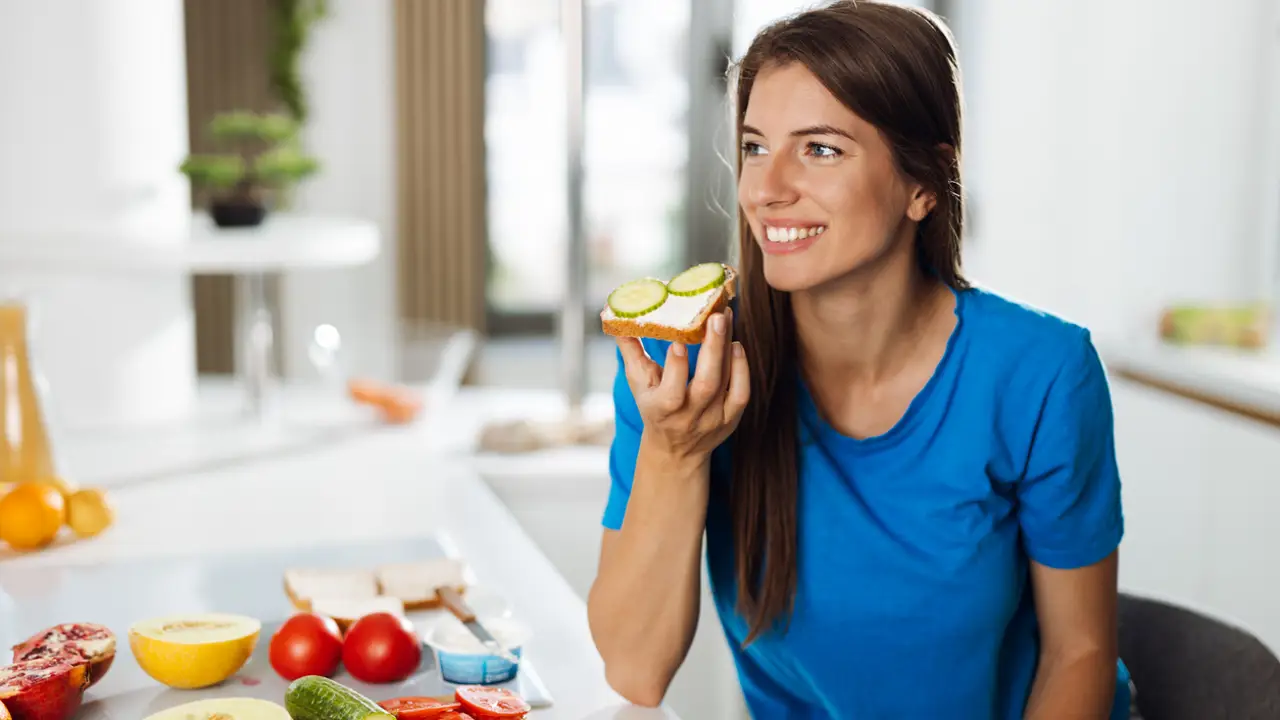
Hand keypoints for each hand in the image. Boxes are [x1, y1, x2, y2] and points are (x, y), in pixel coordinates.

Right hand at [616, 308, 749, 461]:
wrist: (676, 451)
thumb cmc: (654, 408)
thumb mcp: (638, 384)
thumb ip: (630, 351)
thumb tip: (615, 316)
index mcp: (661, 410)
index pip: (671, 393)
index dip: (676, 367)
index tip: (679, 341)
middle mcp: (689, 417)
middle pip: (706, 384)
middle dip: (713, 348)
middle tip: (716, 316)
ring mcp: (713, 419)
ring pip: (724, 383)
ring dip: (727, 349)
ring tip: (727, 318)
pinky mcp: (731, 418)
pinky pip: (741, 392)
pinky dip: (741, 368)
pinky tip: (736, 345)